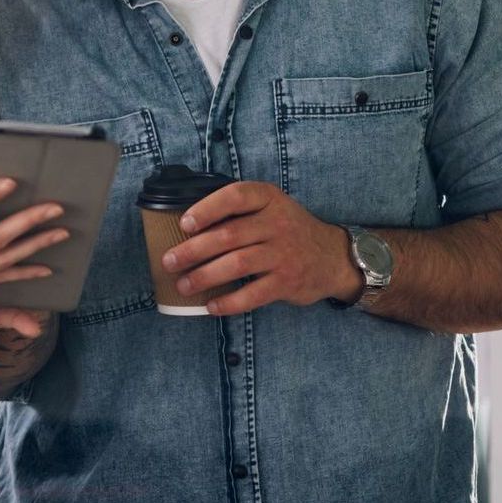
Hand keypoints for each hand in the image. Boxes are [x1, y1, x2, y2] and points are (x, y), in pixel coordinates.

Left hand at [161, 181, 361, 315]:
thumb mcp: (269, 208)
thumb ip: (237, 211)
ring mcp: (284, 253)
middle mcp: (278, 223)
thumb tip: (184, 226)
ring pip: (237, 264)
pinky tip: (211, 306)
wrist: (333, 257)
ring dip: (204, 277)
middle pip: (229, 235)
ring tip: (182, 286)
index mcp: (268, 198)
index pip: (235, 196)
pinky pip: (253, 294)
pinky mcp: (288, 282)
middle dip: (193, 250)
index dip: (207, 209)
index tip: (184, 224)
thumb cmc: (286, 230)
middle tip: (169, 262)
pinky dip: (229, 302)